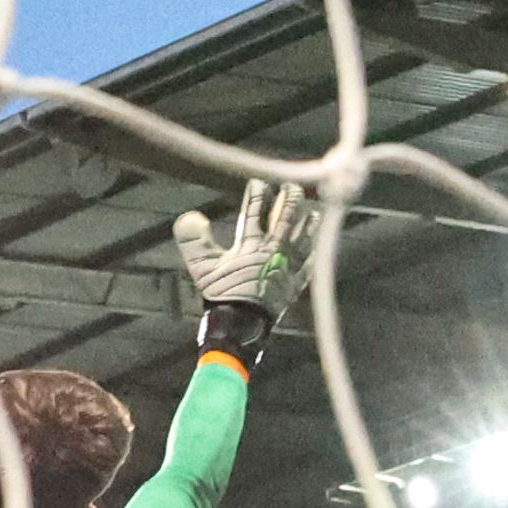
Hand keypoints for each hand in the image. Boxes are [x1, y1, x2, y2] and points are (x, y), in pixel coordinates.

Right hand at [173, 181, 320, 329]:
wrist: (242, 325)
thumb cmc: (222, 295)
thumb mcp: (202, 268)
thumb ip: (194, 241)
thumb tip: (191, 216)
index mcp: (251, 244)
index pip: (255, 212)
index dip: (257, 194)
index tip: (258, 182)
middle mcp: (274, 250)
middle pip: (285, 218)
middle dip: (290, 199)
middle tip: (292, 186)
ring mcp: (288, 266)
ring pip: (302, 238)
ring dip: (307, 223)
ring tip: (312, 211)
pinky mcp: (295, 284)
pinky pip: (309, 265)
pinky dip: (313, 255)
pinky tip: (316, 249)